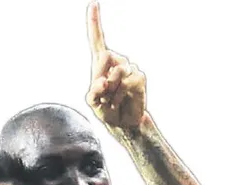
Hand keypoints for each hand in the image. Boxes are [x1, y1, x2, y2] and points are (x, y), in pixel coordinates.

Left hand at [86, 2, 146, 130]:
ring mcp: (129, 68)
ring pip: (116, 73)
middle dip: (101, 78)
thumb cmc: (106, 110)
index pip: (97, 40)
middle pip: (104, 57)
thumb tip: (102, 81)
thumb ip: (94, 91)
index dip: (94, 22)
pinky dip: (120, 95)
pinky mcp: (139, 77)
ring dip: (111, 91)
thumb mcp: (93, 102)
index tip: (93, 3)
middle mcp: (116, 61)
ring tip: (112, 100)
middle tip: (103, 94)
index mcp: (101, 63)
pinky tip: (120, 101)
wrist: (123, 123)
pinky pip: (127, 83)